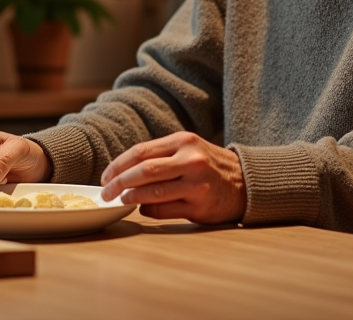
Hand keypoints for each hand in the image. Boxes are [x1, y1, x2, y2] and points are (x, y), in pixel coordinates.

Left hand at [99, 131, 245, 224]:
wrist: (245, 182)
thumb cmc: (210, 165)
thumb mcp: (189, 149)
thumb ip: (161, 155)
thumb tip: (124, 172)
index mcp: (184, 141)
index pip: (141, 151)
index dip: (118, 165)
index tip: (106, 177)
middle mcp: (190, 160)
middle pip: (143, 172)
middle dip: (118, 183)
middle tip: (106, 193)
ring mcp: (196, 184)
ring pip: (151, 193)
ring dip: (131, 198)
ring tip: (122, 201)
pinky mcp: (199, 206)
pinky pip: (164, 210)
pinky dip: (148, 211)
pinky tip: (144, 209)